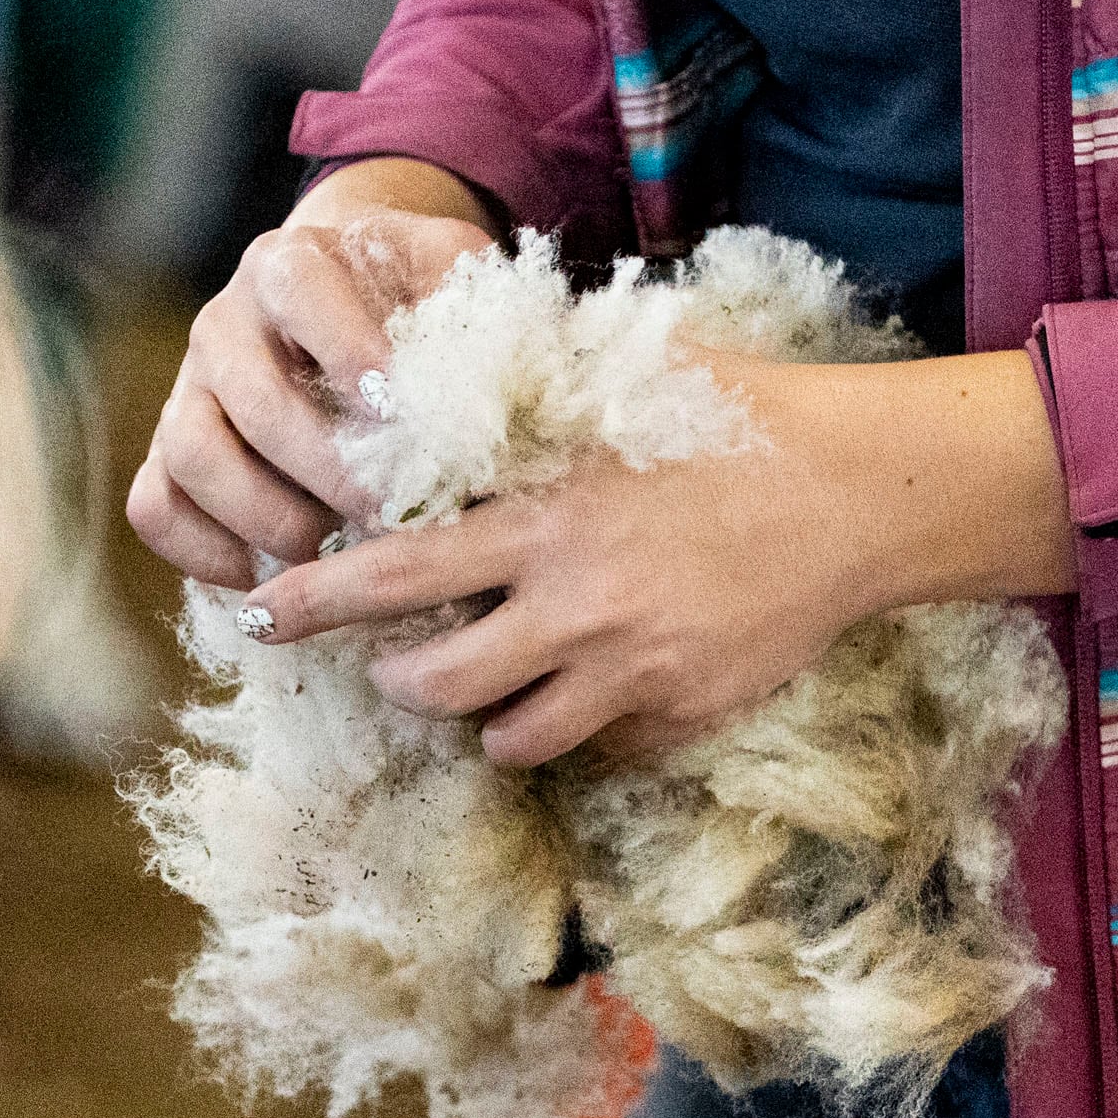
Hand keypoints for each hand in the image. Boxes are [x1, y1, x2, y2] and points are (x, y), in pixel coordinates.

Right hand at [130, 163, 496, 589]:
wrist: (350, 301)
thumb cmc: (413, 300)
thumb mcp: (454, 276)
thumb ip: (474, 310)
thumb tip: (492, 390)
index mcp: (289, 265)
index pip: (301, 291)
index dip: (349, 351)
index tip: (402, 413)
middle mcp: (224, 323)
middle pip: (252, 398)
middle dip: (325, 468)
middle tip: (390, 513)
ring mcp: (187, 391)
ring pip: (190, 457)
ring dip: (263, 516)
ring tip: (330, 548)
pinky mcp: (169, 454)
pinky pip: (154, 506)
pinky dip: (204, 550)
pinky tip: (273, 574)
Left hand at [239, 348, 1076, 763]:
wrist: (859, 493)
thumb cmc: (743, 418)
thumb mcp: (624, 389)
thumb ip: (534, 400)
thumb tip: (450, 364)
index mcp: (544, 523)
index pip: (396, 574)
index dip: (317, 600)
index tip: (258, 613)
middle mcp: (574, 611)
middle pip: (437, 686)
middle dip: (406, 680)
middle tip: (408, 663)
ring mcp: (631, 675)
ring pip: (513, 742)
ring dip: (494, 720)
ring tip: (507, 682)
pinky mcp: (683, 717)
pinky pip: (604, 752)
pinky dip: (589, 732)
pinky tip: (606, 685)